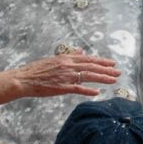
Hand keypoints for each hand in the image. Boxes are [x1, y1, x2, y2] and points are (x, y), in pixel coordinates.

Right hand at [0, 50, 121, 107]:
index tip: (113, 63)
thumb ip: (70, 55)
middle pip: (92, 67)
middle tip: (119, 72)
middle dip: (107, 70)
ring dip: (102, 78)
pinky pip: (77, 89)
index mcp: (66, 59)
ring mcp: (65, 77)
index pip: (88, 59)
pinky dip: (88, 90)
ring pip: (88, 76)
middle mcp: (68, 66)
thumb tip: (81, 51)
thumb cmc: (37, 70)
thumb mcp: (55, 59)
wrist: (23, 79)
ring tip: (114, 80)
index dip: (102, 61)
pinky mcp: (61, 88)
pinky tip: (97, 93)